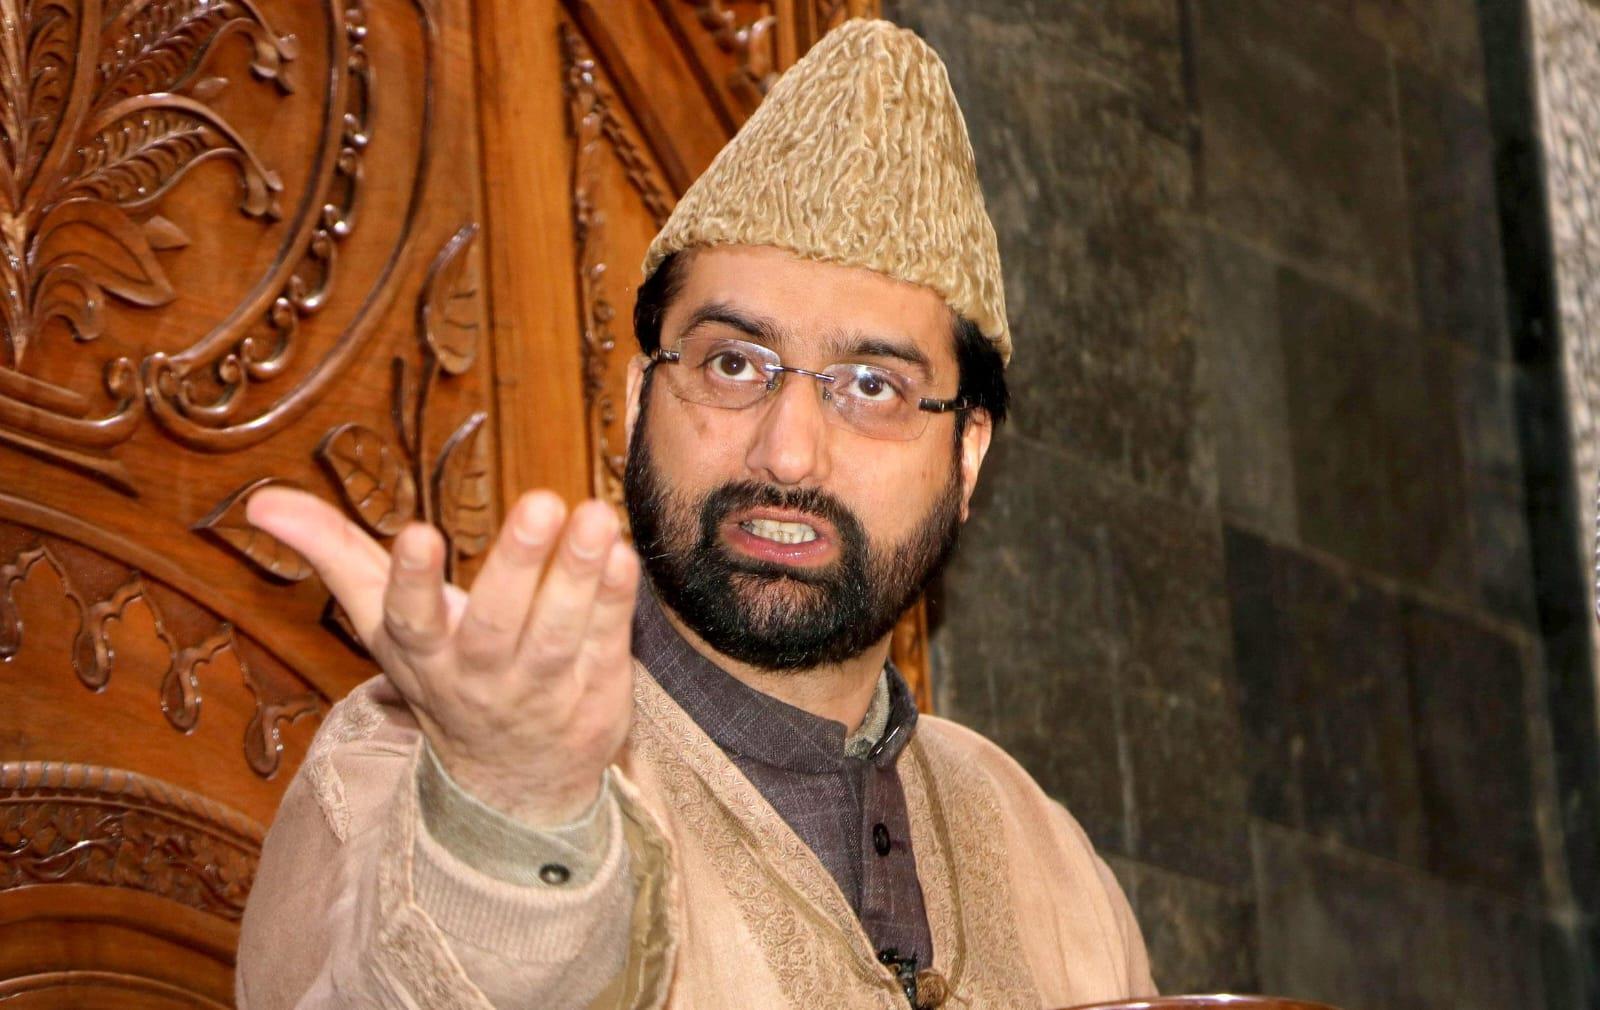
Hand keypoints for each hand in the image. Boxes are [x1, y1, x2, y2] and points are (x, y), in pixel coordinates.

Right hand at [247, 487, 638, 826]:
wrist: (512, 783)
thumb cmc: (444, 672)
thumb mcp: (384, 623)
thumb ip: (334, 555)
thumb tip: (260, 502)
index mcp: (423, 655)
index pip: (409, 620)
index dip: (412, 581)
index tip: (419, 534)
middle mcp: (480, 677)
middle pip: (496, 623)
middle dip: (518, 563)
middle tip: (543, 503)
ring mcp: (540, 692)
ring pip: (560, 634)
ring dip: (580, 575)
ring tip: (596, 516)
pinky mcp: (594, 697)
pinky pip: (607, 646)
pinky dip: (616, 603)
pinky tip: (623, 554)